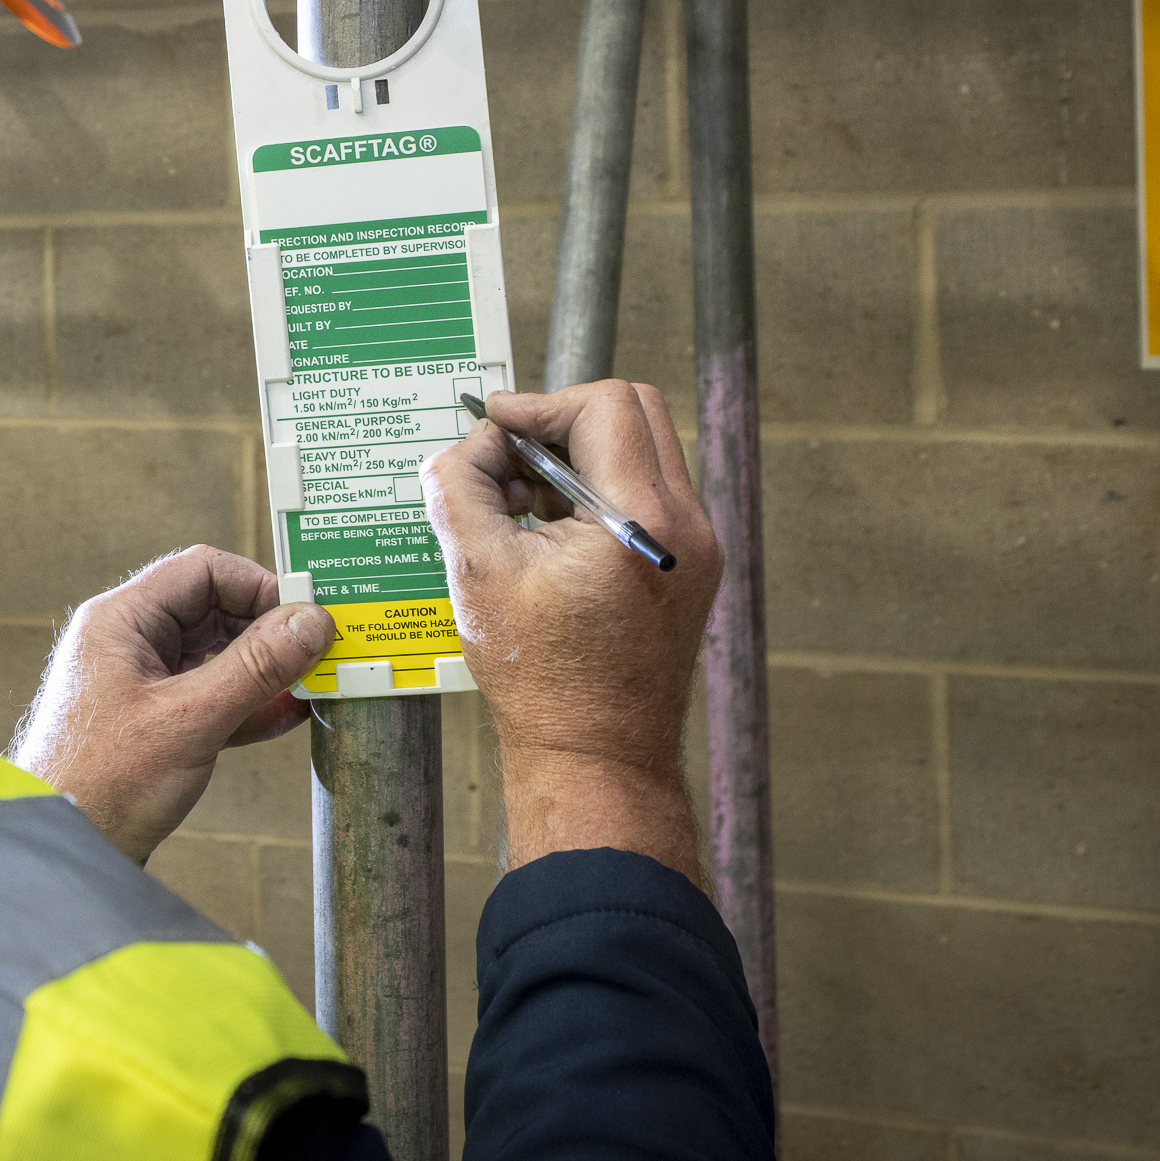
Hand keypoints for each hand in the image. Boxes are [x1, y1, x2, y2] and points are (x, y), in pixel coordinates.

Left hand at [10, 546, 337, 863]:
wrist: (59, 851)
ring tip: (313, 683)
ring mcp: (141, 683)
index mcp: (121, 622)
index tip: (306, 616)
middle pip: (213, 610)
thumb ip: (253, 669)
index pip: (202, 571)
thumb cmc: (99, 786)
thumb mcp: (189, 721)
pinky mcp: (154, 723)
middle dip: (268, 630)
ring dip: (264, 669)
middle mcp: (129, 643)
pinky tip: (287, 715)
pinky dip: (249, 703)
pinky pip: (211, 696)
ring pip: (216, 655)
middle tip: (320, 652)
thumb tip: (309, 623)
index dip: (259, 586)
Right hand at [424, 381, 722, 884]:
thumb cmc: (541, 678)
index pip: (604, 406)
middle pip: (634, 412)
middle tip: (509, 453)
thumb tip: (473, 442)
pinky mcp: (689, 566)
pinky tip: (547, 528)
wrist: (595, 756)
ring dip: (578, 454)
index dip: (539, 405)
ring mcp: (697, 547)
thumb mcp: (478, 570)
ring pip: (642, 449)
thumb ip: (462, 485)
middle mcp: (687, 525)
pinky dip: (597, 489)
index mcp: (644, 521)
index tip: (493, 424)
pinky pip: (647, 493)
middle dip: (563, 420)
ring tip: (520, 499)